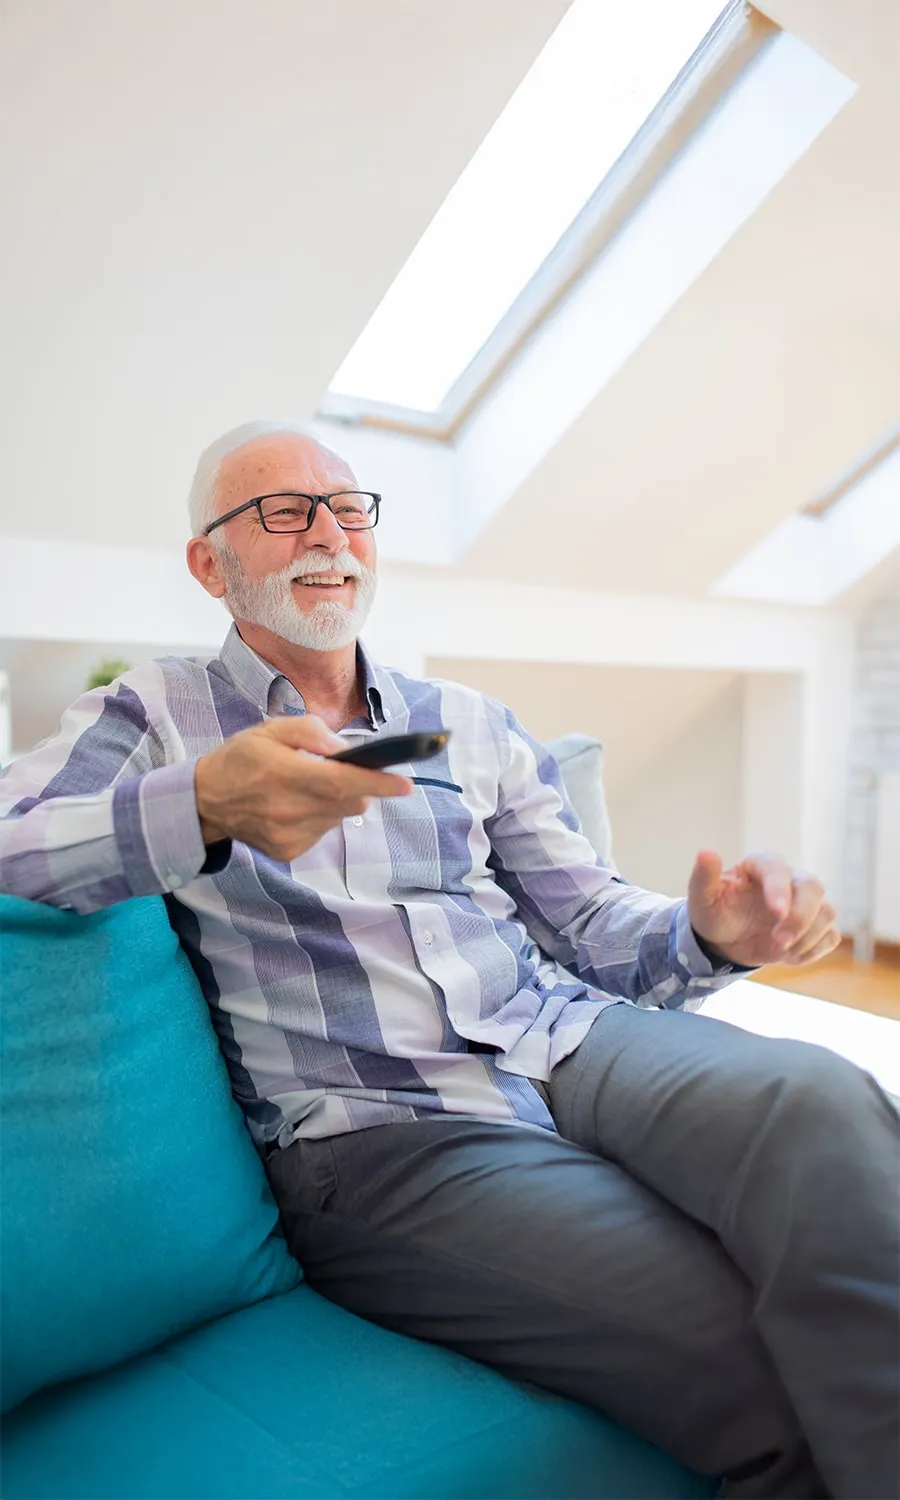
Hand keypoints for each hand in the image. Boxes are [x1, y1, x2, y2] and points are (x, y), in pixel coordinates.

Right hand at [195, 715, 412, 860]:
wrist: (205, 802)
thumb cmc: (241, 759)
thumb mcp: (270, 729)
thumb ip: (310, 732)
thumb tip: (344, 748)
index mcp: (285, 773)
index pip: (342, 782)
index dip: (378, 783)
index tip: (405, 784)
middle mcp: (290, 809)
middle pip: (350, 802)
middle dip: (360, 787)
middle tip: (345, 773)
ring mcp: (290, 834)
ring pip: (338, 817)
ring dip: (336, 801)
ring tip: (307, 788)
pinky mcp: (289, 851)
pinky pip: (322, 831)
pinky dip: (320, 817)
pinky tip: (295, 806)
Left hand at [687, 850, 839, 968]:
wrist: (726, 939)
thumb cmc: (714, 912)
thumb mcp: (702, 898)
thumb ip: (703, 876)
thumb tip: (706, 852)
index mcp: (762, 864)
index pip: (779, 869)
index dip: (780, 890)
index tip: (776, 913)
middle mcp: (790, 879)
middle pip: (813, 888)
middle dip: (799, 918)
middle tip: (778, 943)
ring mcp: (806, 903)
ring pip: (827, 912)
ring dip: (806, 938)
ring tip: (778, 952)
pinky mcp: (815, 926)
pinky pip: (830, 936)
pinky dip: (813, 950)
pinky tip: (788, 957)